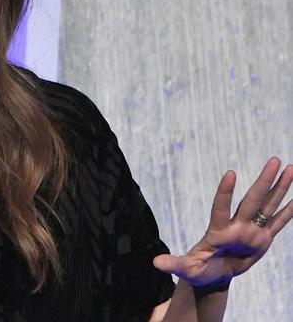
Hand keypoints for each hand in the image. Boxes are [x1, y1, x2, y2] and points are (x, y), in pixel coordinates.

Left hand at [153, 157, 292, 287]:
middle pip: (252, 200)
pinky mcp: (262, 240)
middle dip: (264, 181)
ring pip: (268, 205)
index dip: (225, 192)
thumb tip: (155, 263)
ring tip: (289, 167)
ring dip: (279, 188)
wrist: (214, 275)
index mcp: (218, 232)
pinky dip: (288, 211)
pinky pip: (278, 223)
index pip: (221, 208)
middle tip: (274, 159)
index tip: (230, 173)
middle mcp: (237, 227)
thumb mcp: (186, 269)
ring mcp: (251, 231)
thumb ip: (174, 264)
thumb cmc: (198, 270)